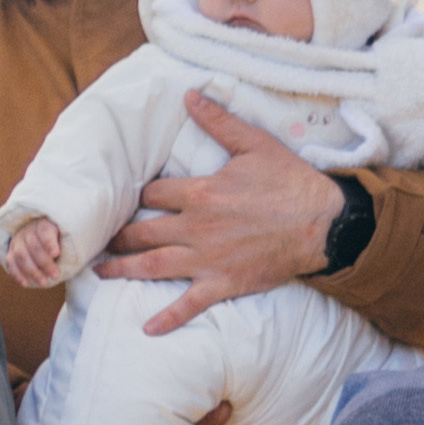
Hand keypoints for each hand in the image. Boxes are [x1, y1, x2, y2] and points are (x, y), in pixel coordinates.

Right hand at [5, 217, 65, 288]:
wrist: (42, 240)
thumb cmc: (59, 242)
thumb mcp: (65, 239)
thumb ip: (65, 245)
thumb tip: (59, 256)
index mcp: (44, 224)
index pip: (44, 231)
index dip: (49, 242)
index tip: (55, 254)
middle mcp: (28, 230)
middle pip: (33, 245)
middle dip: (44, 262)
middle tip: (55, 275)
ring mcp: (17, 241)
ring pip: (20, 255)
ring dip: (32, 271)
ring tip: (43, 282)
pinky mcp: (11, 253)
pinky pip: (10, 263)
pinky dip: (17, 274)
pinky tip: (26, 284)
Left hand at [97, 92, 342, 334]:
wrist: (322, 224)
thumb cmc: (290, 182)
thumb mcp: (254, 144)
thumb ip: (218, 122)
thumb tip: (190, 95)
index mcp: (200, 193)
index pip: (154, 193)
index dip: (141, 195)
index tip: (133, 199)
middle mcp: (196, 227)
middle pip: (144, 231)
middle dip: (120, 235)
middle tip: (101, 239)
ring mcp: (207, 259)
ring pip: (153, 265)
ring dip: (123, 270)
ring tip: (101, 272)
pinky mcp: (223, 283)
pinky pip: (189, 304)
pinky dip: (168, 318)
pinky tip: (147, 329)